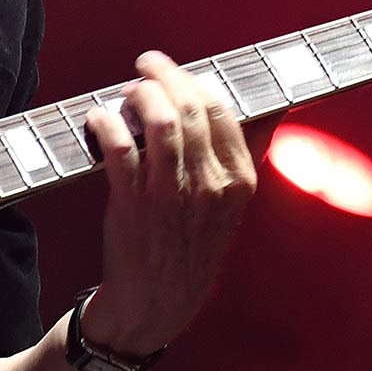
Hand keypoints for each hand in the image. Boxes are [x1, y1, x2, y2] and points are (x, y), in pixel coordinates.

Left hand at [78, 51, 256, 353]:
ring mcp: (171, 195)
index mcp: (239, 182)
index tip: (175, 72)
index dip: (194, 81)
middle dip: (164, 75)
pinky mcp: (133, 205)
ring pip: (159, 122)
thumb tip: (274, 107)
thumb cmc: (191, 249)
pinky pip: (119, 148)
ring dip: (138, 95)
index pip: (222, 110)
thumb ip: (245, 157)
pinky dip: (105, 123)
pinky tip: (97, 117)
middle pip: (190, 107)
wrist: (156, 304)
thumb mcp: (231, 206)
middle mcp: (210, 186)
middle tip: (145, 66)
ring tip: (126, 92)